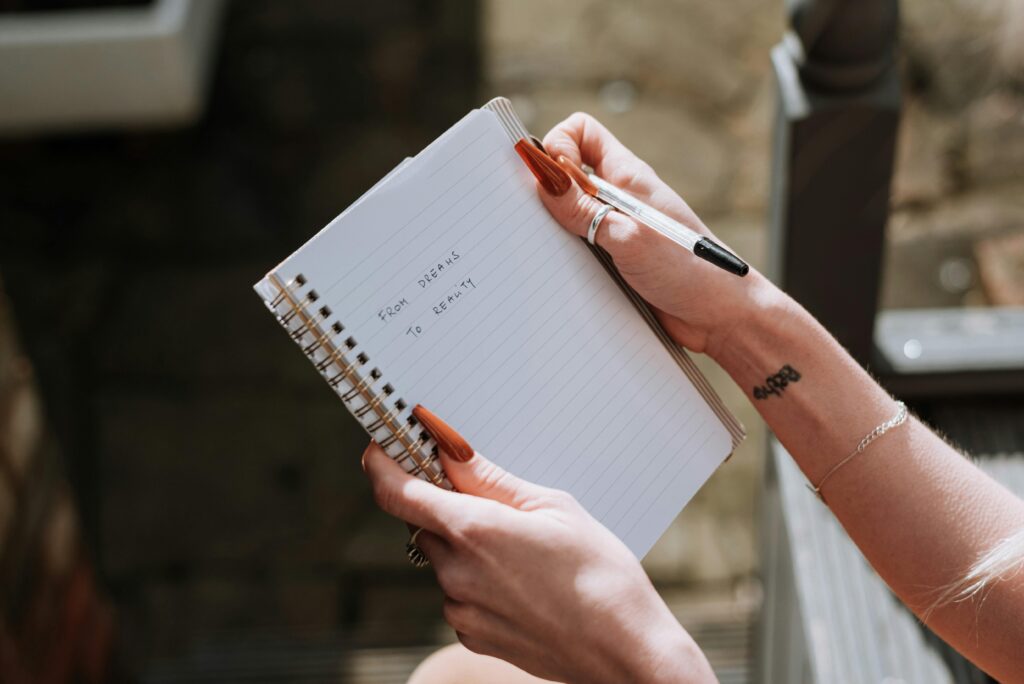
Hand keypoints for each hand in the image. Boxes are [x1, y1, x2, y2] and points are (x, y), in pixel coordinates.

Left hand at [361, 408, 714, 683]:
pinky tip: (523, 582)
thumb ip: (490, 478)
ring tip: (525, 551)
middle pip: (424, 522)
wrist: (624, 649)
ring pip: (443, 558)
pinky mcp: (471, 635)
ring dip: (467, 545)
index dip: (381, 463)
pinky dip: (478, 580)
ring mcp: (461, 608)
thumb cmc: (600, 572)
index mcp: (474, 529)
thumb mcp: (552, 507)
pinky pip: (458, 593)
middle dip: (447, 505)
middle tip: (493, 500)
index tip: (383, 446)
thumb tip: (447, 450)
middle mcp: (456, 571)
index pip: (396, 491)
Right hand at [532, 112, 781, 357]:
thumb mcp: (630, 236)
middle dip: (547, 192)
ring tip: (565, 255)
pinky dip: (568, 260)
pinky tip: (572, 278)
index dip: (558, 147)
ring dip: (557, 233)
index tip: (553, 181)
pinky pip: (579, 251)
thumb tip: (544, 181)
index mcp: (628, 176)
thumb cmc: (692, 271)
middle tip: (548, 222)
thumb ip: (584, 209)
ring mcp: (617, 229)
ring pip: (569, 216)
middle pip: (567, 174)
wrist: (722, 317)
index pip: (580, 132)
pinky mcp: (615, 261)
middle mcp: (621, 197)